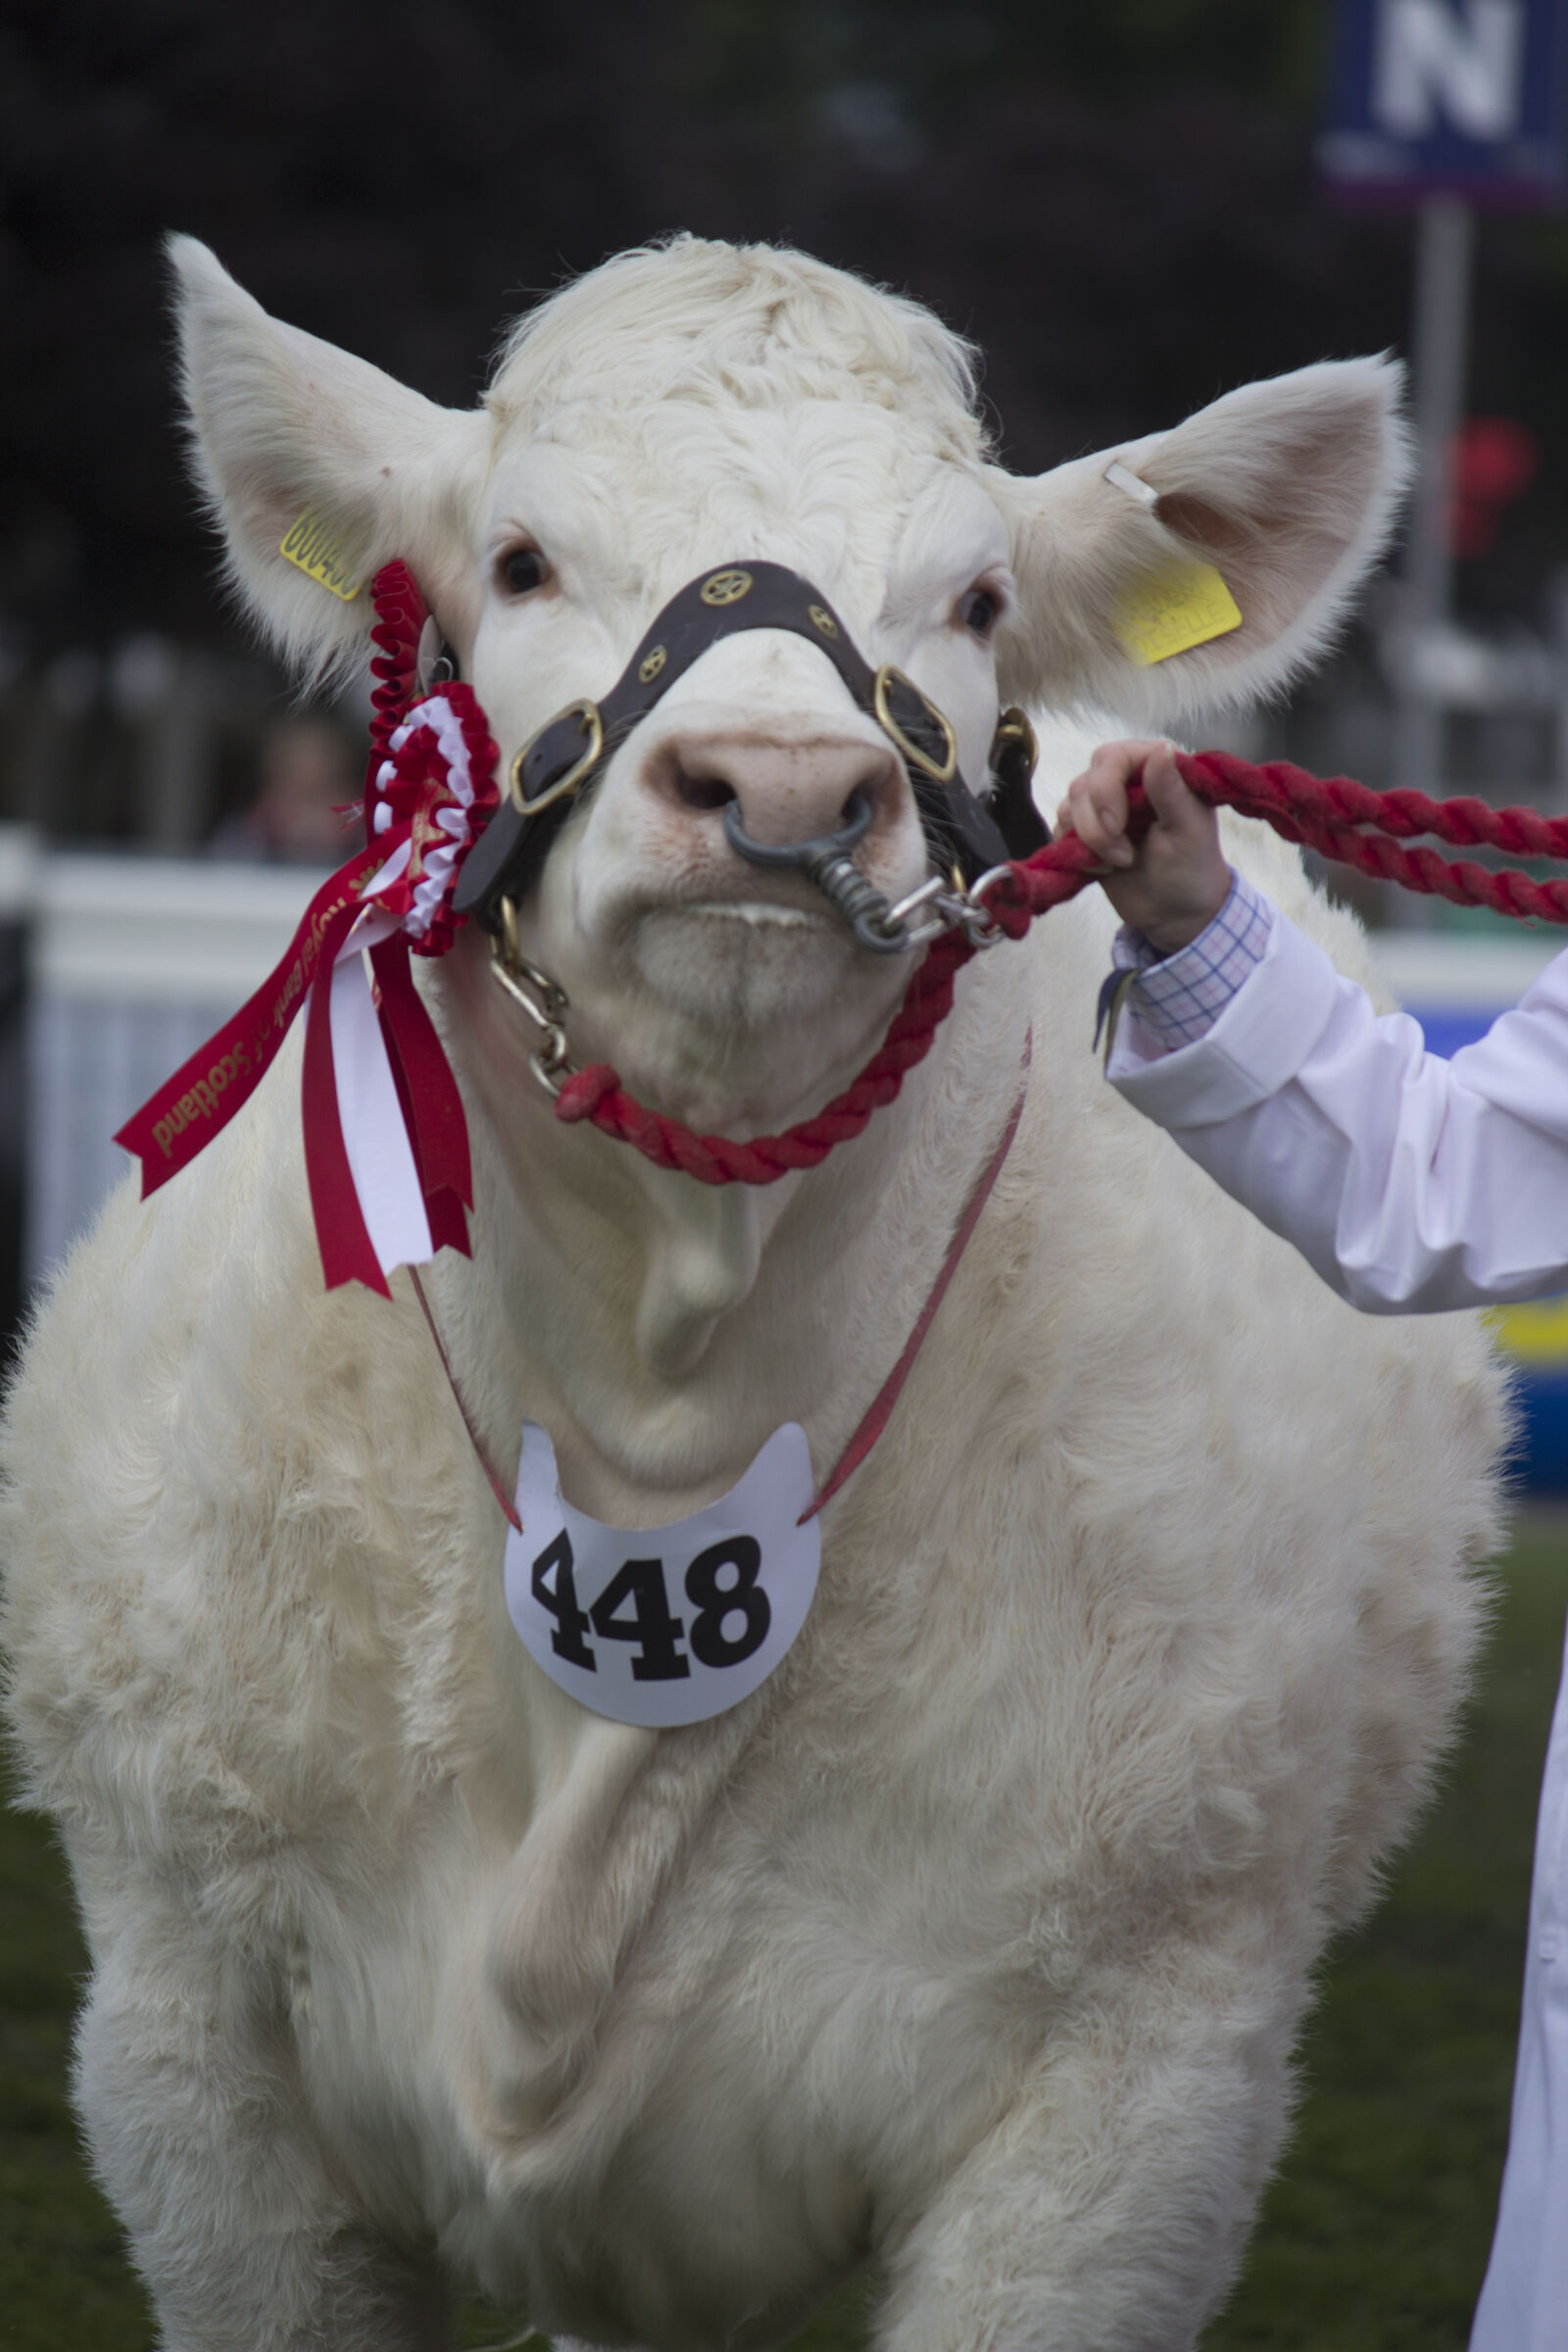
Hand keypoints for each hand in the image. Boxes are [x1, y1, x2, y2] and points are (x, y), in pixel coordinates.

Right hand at [1058, 739, 1229, 954]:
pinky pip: (1060, 829)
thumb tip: (1160, 749)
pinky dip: (1077, 851)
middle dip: (1096, 824)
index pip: (1113, 758)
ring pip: (1069, 806)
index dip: (1105, 790)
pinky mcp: (1085, 829)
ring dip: (1089, 841)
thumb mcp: (1189, 831)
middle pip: (1085, 783)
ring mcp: (1103, 804)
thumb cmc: (1191, 868)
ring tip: (1122, 862)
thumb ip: (1171, 790)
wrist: (1173, 911)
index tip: (1118, 827)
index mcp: (1158, 768)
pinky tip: (1104, 867)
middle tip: (1124, 856)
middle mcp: (1127, 779)